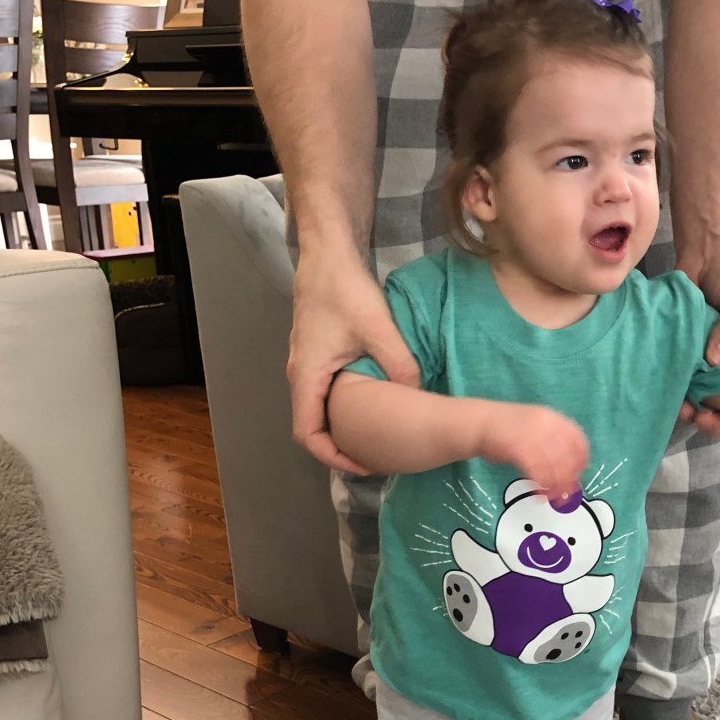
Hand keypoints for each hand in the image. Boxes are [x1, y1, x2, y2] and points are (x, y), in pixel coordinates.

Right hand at [288, 252, 420, 471]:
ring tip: (375, 438)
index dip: (332, 457)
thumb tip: (419, 396)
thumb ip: (400, 365)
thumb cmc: (345, 289)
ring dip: (342, 428)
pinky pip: (325, 394)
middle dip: (340, 448)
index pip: (307, 434)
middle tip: (375, 458)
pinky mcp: (318, 355)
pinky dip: (344, 409)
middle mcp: (300, 375)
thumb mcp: (378, 328)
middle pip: (312, 427)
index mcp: (306, 376)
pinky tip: (373, 407)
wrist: (328, 253)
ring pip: (319, 411)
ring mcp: (307, 365)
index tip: (363, 466)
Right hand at [479, 403, 589, 502]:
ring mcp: (532, 436)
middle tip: (566, 494)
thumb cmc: (506, 428)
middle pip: (567, 456)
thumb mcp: (535, 426)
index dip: (581, 460)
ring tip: (552, 498)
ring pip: (553, 466)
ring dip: (555, 487)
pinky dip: (540, 487)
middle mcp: (546, 425)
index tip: (578, 475)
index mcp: (552, 418)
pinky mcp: (518, 448)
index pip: (578, 440)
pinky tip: (538, 495)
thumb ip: (551, 441)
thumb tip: (567, 467)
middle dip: (569, 479)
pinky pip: (537, 472)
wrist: (479, 422)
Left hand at [675, 242, 719, 437]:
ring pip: (703, 399)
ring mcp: (709, 361)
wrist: (709, 249)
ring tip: (681, 407)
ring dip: (692, 409)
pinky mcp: (685, 353)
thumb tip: (714, 359)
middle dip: (715, 420)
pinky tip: (666, 389)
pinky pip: (681, 379)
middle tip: (699, 414)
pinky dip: (674, 389)